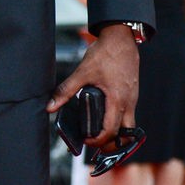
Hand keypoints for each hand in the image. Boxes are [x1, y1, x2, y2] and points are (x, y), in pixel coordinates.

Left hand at [46, 24, 140, 145]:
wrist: (121, 38)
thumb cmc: (106, 54)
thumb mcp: (82, 72)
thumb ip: (66, 90)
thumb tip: (51, 106)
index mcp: (117, 100)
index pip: (110, 131)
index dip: (98, 141)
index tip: (85, 141)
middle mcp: (128, 103)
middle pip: (125, 136)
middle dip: (111, 145)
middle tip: (95, 146)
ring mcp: (132, 99)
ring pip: (130, 127)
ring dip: (117, 136)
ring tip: (101, 137)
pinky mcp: (132, 95)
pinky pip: (129, 115)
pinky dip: (119, 123)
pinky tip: (105, 119)